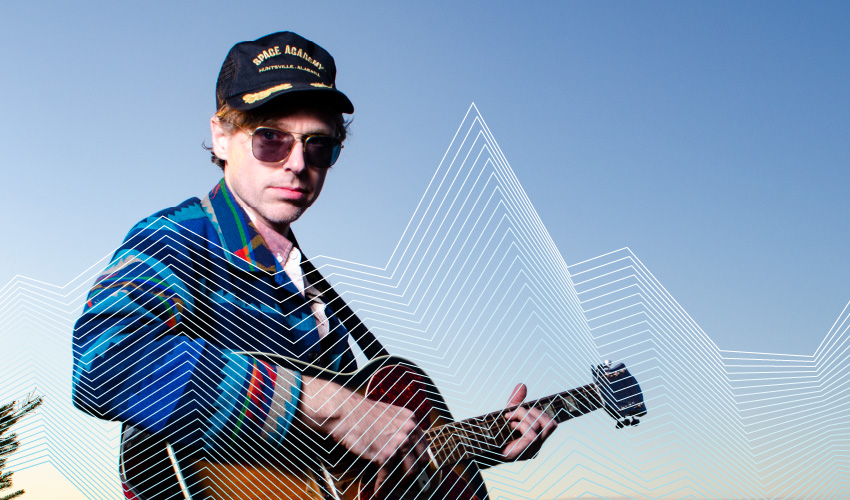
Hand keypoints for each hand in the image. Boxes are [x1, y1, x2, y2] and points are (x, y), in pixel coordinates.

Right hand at [297, 375, 428, 493]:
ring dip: (400, 481)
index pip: (423, 445)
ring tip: (393, 486)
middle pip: (420, 460)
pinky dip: (382, 486)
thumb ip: (401, 428)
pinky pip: (387, 476)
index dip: (419, 459)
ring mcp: (398, 443)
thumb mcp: (390, 415)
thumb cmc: (363, 413)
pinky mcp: (385, 454)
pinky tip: (379, 490)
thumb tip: (406, 446)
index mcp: (411, 420)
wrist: (346, 412)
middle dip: (413, 472)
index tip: (415, 466)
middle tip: (404, 478)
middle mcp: (409, 431)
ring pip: (409, 471)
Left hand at [502, 383, 556, 459]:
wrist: (483, 449)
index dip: (541, 412)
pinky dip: (522, 426)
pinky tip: (512, 426)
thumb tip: (521, 385)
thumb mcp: (508, 413)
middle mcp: (537, 445)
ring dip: (524, 417)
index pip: (552, 424)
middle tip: (513, 413)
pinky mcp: (522, 453)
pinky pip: (532, 436)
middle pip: (549, 424)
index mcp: (537, 437)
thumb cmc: (497, 433)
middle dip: (531, 412)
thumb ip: (516, 400)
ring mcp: (532, 451)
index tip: (523, 409)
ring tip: (511, 419)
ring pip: (540, 427)